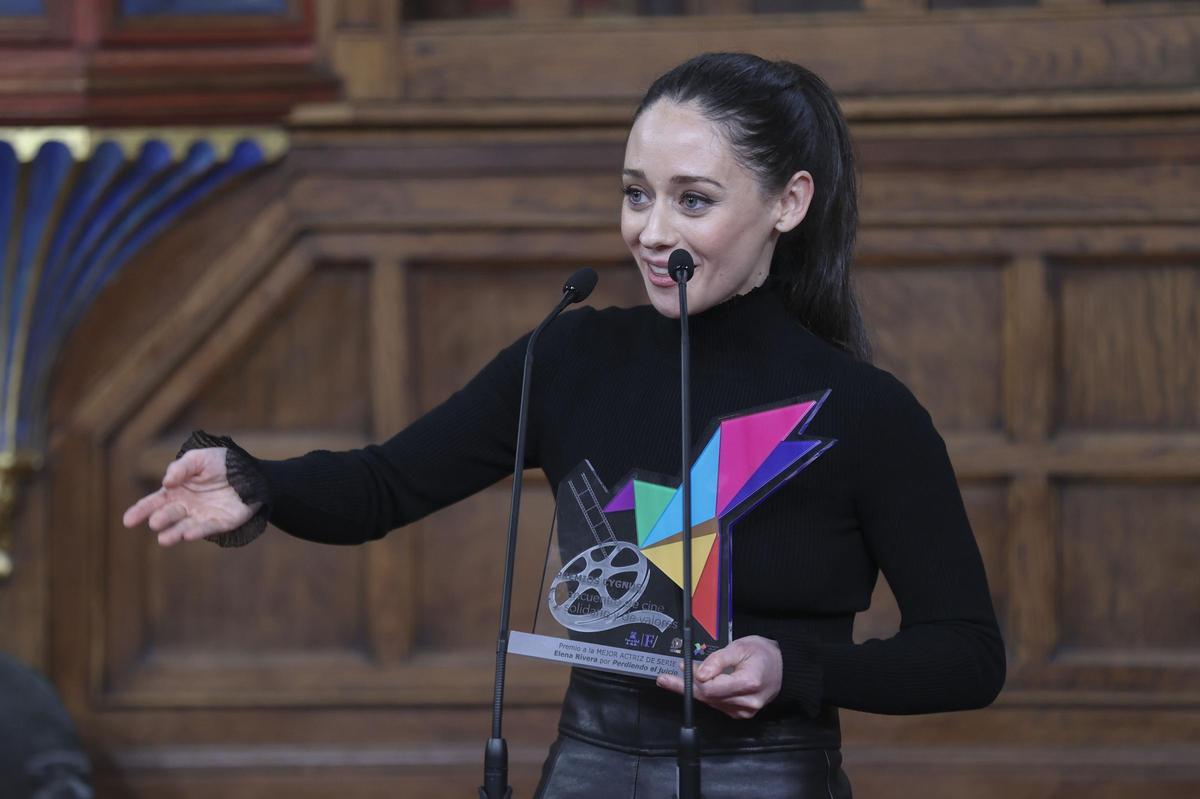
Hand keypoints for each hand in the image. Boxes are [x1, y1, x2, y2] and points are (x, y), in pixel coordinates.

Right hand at [122, 448, 258, 545]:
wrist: (254, 472)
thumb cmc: (224, 463)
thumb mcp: (200, 458)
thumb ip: (181, 468)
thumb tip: (166, 482)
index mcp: (178, 490)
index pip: (155, 502)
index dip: (141, 511)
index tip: (128, 520)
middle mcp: (187, 506)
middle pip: (168, 515)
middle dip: (161, 519)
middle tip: (155, 522)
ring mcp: (203, 515)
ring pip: (184, 527)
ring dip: (174, 533)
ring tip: (164, 539)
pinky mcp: (221, 522)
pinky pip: (208, 528)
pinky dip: (197, 531)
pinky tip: (187, 534)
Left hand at [655, 635, 782, 719]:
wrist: (783, 667)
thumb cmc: (764, 654)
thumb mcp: (740, 647)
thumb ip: (718, 660)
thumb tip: (698, 673)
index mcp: (749, 683)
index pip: (711, 688)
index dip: (693, 679)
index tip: (680, 668)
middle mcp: (747, 701)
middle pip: (708, 697)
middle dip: (685, 687)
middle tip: (665, 679)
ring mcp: (745, 710)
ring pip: (711, 702)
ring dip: (694, 689)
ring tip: (680, 676)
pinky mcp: (741, 713)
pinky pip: (718, 704)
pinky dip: (707, 694)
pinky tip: (699, 684)